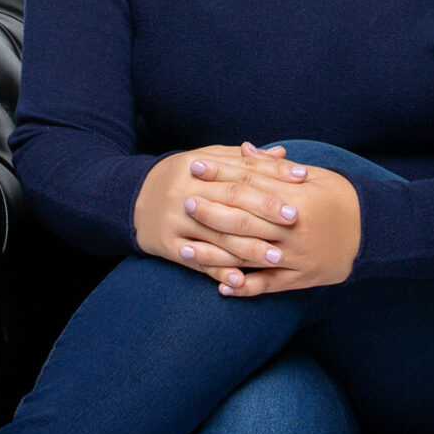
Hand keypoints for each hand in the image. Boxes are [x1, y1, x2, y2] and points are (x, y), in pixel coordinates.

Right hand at [133, 142, 309, 287]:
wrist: (131, 200)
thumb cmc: (180, 177)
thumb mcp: (206, 160)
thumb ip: (243, 160)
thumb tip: (282, 153)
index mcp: (197, 167)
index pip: (241, 171)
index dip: (273, 175)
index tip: (302, 179)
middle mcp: (186, 193)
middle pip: (231, 201)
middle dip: (266, 210)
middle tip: (296, 219)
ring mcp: (175, 221)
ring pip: (217, 236)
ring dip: (248, 248)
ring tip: (278, 256)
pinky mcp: (167, 245)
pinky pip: (196, 261)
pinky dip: (217, 271)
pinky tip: (239, 280)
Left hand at [184, 140, 361, 296]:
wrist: (376, 233)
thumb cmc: (343, 198)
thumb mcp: (315, 176)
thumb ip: (276, 168)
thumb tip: (245, 149)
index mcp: (296, 199)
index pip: (250, 184)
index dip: (222, 174)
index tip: (196, 166)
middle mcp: (292, 230)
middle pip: (244, 219)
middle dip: (211, 210)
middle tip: (184, 200)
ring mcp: (295, 257)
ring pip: (247, 256)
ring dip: (213, 253)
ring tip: (185, 249)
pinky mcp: (300, 279)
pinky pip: (267, 286)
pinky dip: (243, 287)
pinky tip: (220, 287)